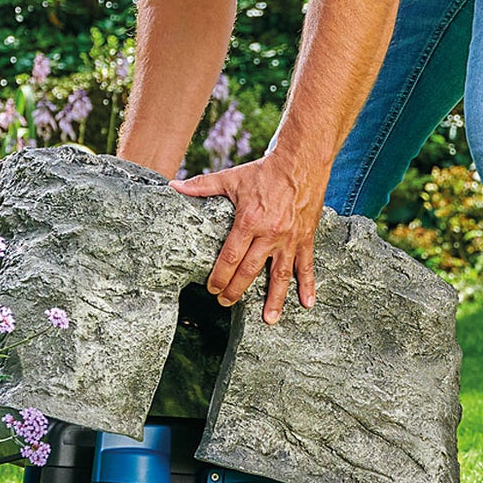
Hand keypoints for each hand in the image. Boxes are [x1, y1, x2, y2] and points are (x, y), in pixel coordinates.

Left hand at [173, 153, 327, 323]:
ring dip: (275, 299)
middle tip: (226, 303)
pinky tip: (307, 303)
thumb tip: (173, 187)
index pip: (231, 256)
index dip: (220, 275)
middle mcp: (270, 234)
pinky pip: (306, 265)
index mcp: (249, 221)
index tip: (212, 289)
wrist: (301, 162)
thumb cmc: (263, 171)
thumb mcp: (232, 178)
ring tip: (269, 320)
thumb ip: (202, 186)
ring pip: (280, 275)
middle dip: (236, 290)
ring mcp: (289, 238)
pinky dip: (308, 285)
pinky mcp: (306, 238)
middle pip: (251, 270)